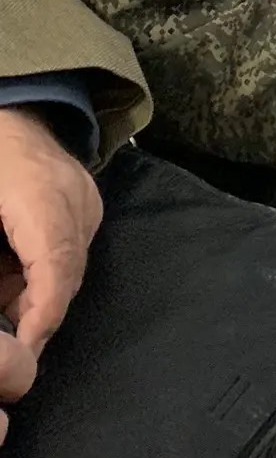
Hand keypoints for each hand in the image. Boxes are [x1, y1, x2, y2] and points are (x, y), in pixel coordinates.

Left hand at [0, 107, 102, 439]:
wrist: (13, 103)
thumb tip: (7, 306)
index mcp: (43, 195)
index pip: (56, 265)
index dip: (41, 317)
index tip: (22, 354)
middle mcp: (77, 200)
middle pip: (66, 274)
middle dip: (36, 318)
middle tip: (9, 354)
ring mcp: (86, 200)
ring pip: (68, 268)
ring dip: (33, 298)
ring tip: (6, 318)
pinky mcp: (85, 203)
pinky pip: (67, 252)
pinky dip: (38, 277)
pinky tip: (10, 284)